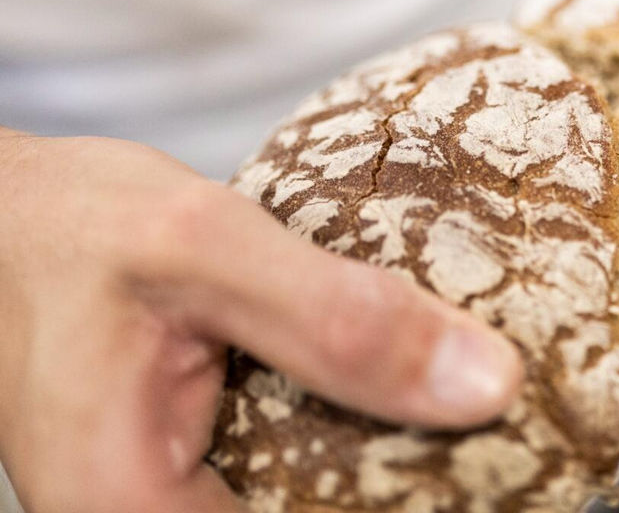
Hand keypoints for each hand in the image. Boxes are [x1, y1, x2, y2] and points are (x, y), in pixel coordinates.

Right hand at [0, 131, 521, 511]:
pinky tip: (393, 387)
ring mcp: (169, 501)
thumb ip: (339, 319)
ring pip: (311, 500)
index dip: (405, 504)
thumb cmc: (69, 224)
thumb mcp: (208, 245)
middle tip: (487, 433)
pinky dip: (345, 426)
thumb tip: (486, 385)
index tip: (494, 464)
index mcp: (133, 509)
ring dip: (379, 456)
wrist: (4, 212)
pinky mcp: (192, 466)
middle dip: (397, 482)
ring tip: (451, 406)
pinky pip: (291, 467)